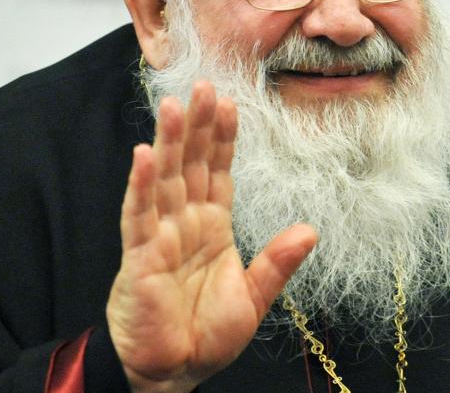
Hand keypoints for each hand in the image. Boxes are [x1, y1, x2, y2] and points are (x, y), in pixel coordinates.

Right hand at [106, 82, 316, 392]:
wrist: (174, 373)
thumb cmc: (207, 335)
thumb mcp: (254, 296)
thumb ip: (278, 261)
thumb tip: (310, 229)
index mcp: (212, 226)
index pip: (218, 171)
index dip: (224, 137)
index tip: (230, 102)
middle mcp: (185, 223)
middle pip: (191, 164)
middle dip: (198, 125)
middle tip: (203, 85)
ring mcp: (160, 237)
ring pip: (165, 179)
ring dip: (170, 141)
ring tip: (174, 104)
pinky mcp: (140, 258)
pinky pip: (139, 215)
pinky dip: (141, 185)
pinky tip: (144, 154)